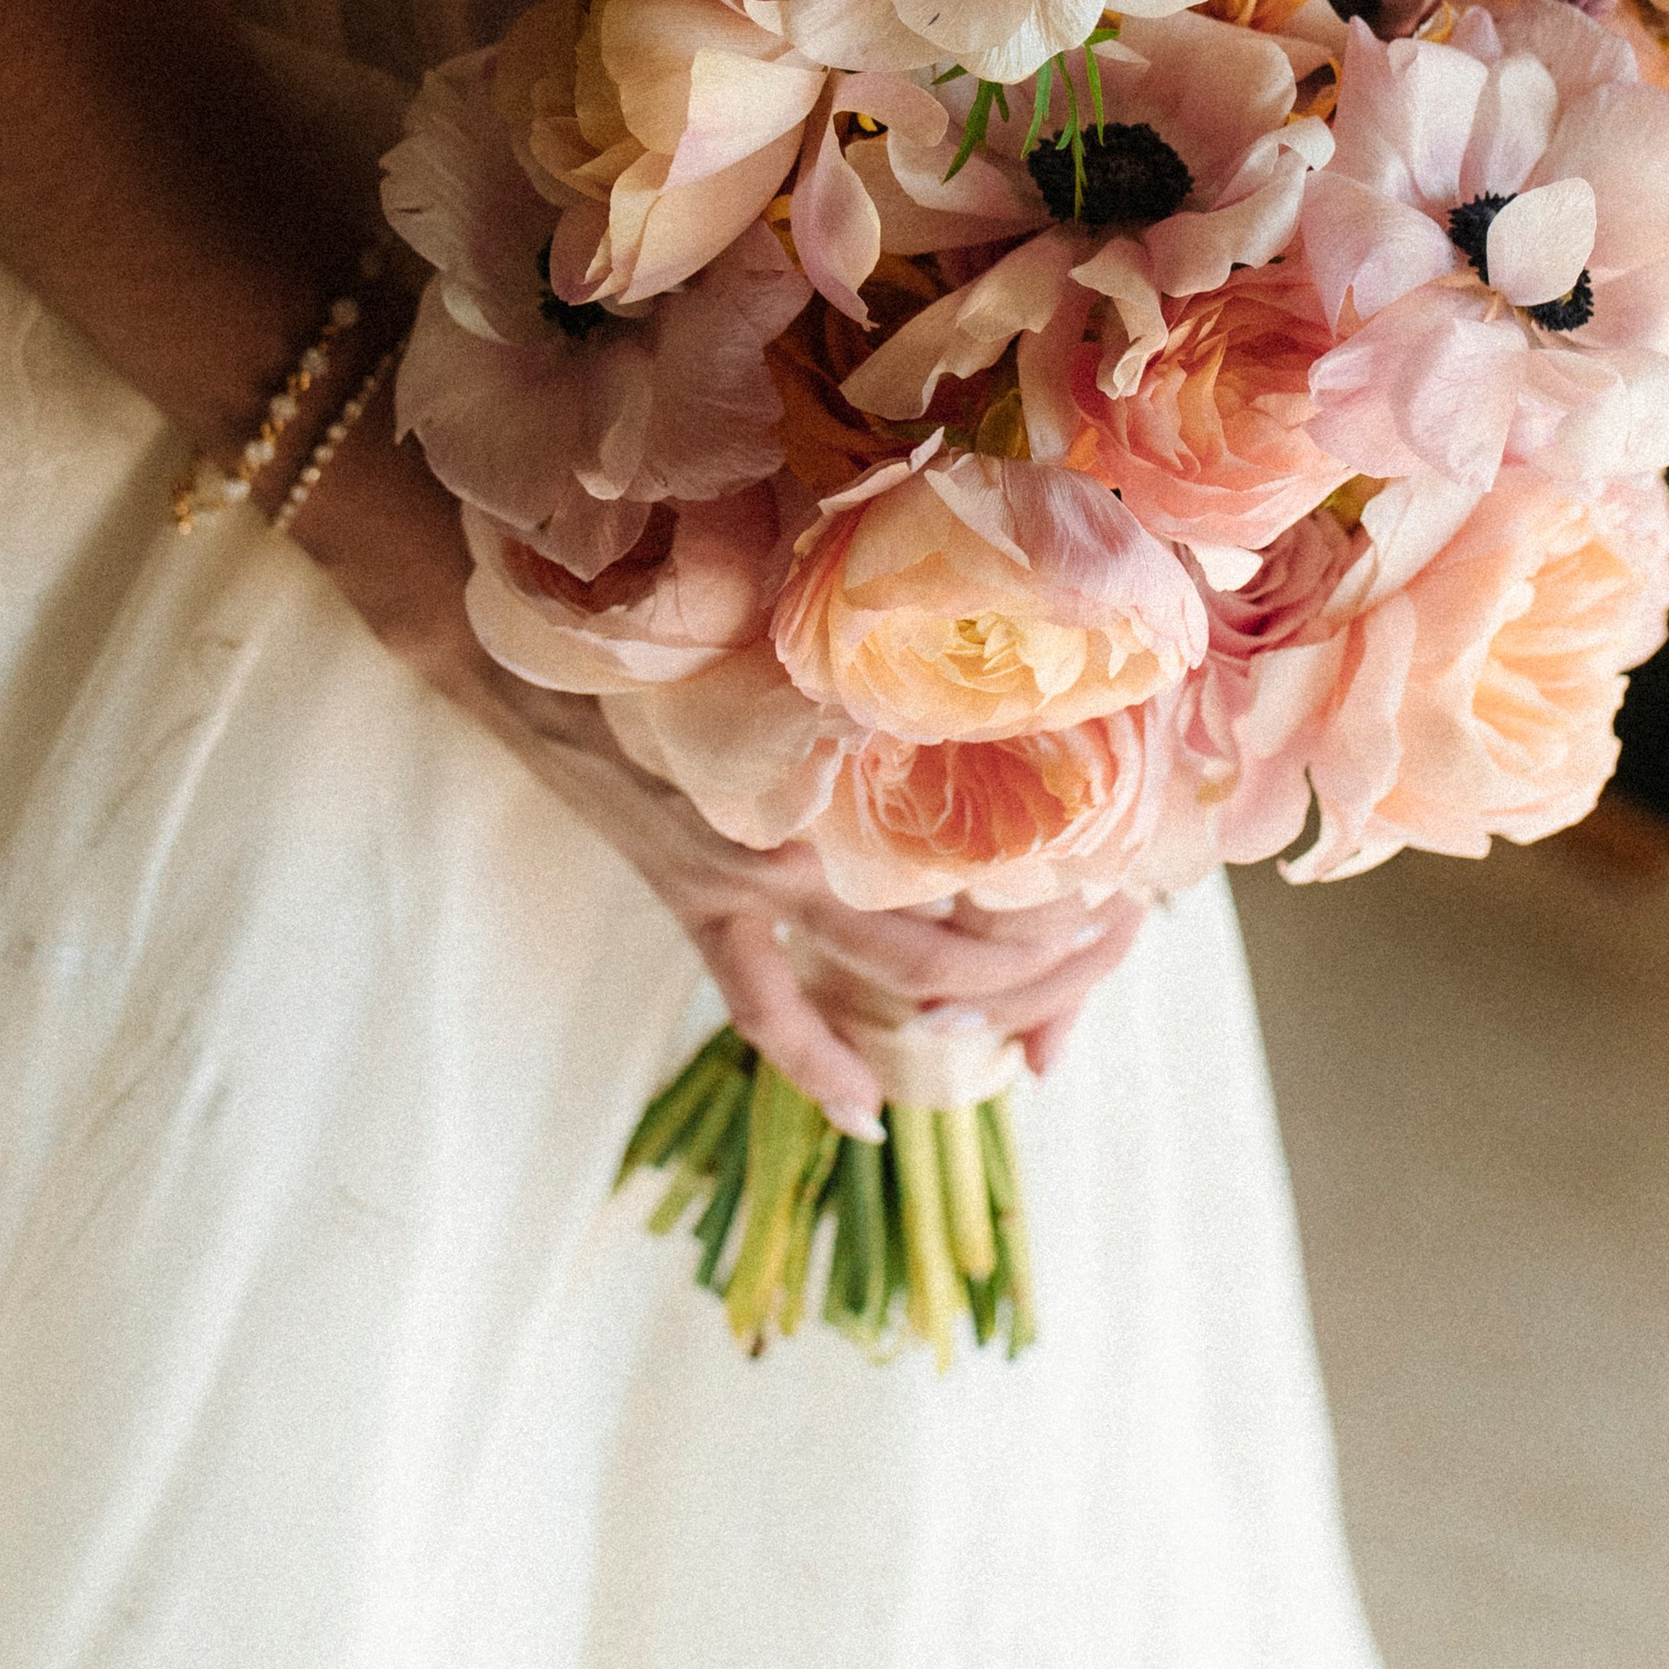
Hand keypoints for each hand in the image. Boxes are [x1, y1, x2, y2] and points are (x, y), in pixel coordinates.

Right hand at [289, 389, 1141, 1129]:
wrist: (510, 592)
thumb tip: (1023, 582)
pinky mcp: (690, 890)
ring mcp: (753, 872)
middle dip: (1060, 961)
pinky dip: (813, 1058)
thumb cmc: (668, 553)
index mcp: (864, 741)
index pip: (1016, 831)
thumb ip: (902, 601)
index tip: (1157, 870)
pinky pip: (760, 998)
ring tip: (1041, 1041)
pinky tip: (863, 1115)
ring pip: (894, 976)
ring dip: (977, 1011)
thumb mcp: (802, 565)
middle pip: (975, 929)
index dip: (1093, 868)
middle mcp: (823, 826)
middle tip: (1123, 953)